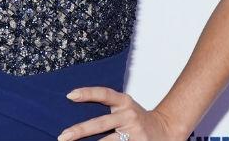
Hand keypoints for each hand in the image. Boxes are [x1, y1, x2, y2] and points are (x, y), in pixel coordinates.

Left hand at [56, 86, 181, 140]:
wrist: (166, 130)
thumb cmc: (138, 118)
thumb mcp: (125, 106)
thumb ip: (109, 107)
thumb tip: (78, 106)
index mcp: (124, 101)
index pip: (104, 94)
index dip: (87, 93)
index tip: (69, 95)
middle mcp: (128, 115)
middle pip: (100, 123)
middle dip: (79, 131)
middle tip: (62, 136)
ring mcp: (133, 133)